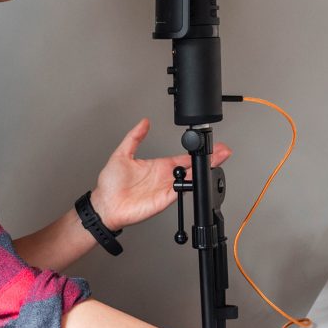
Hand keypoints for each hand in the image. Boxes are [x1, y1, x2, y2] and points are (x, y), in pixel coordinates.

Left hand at [91, 118, 231, 229]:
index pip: (182, 157)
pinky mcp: (164, 199)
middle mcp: (165, 177)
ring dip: (203, 170)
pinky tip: (198, 176)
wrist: (105, 205)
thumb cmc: (111, 185)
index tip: (206, 143)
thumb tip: (143, 122)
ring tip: (216, 160)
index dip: (195, 150)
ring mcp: (166, 188)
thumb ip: (134, 137)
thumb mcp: (122, 154)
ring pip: (190, 178)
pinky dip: (190, 184)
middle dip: (207, 158)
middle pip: (191, 167)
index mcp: (158, 166)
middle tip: (222, 151)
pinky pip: (180, 190)